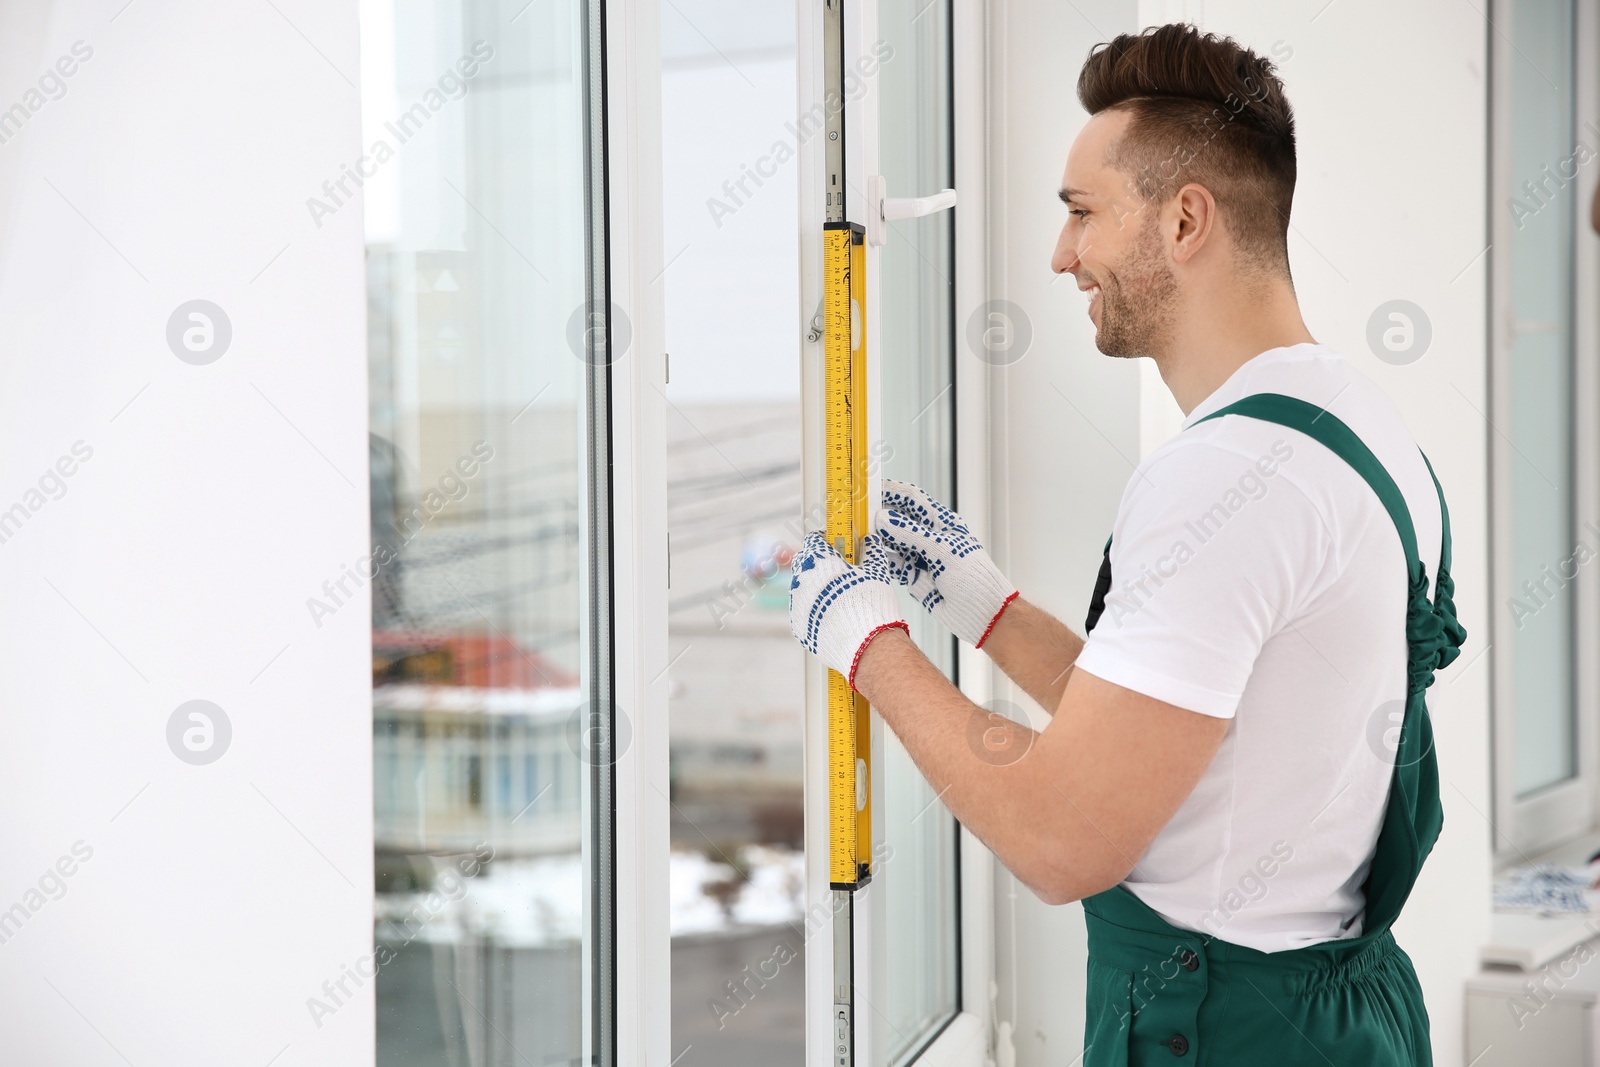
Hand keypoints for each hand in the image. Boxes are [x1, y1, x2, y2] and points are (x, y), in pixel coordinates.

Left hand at [788, 531, 909, 689]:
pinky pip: (802, 612)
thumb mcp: (876, 571)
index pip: (814, 540)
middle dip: (818, 564)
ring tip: (837, 597)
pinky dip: (813, 610)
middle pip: (805, 563)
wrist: (866, 646)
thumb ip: (871, 551)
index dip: (825, 540)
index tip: (835, 544)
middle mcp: (801, 581)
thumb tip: (870, 541)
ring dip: (814, 588)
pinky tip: (831, 616)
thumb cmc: (871, 606)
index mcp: (818, 561)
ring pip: (802, 589)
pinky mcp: (798, 627)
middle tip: (838, 570)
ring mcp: (796, 605)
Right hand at [874, 478, 1018, 647]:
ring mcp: (920, 557)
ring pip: (892, 543)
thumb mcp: (942, 550)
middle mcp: (929, 538)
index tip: (871, 488)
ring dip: (877, 538)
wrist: (982, 613)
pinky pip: (893, 565)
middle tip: (857, 513)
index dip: (893, 492)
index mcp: (941, 523)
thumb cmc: (973, 576)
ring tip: (859, 534)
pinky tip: (870, 556)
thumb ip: (911, 534)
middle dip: (879, 515)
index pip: (913, 500)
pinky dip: (881, 561)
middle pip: (899, 520)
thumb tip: (883, 518)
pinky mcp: (913, 577)